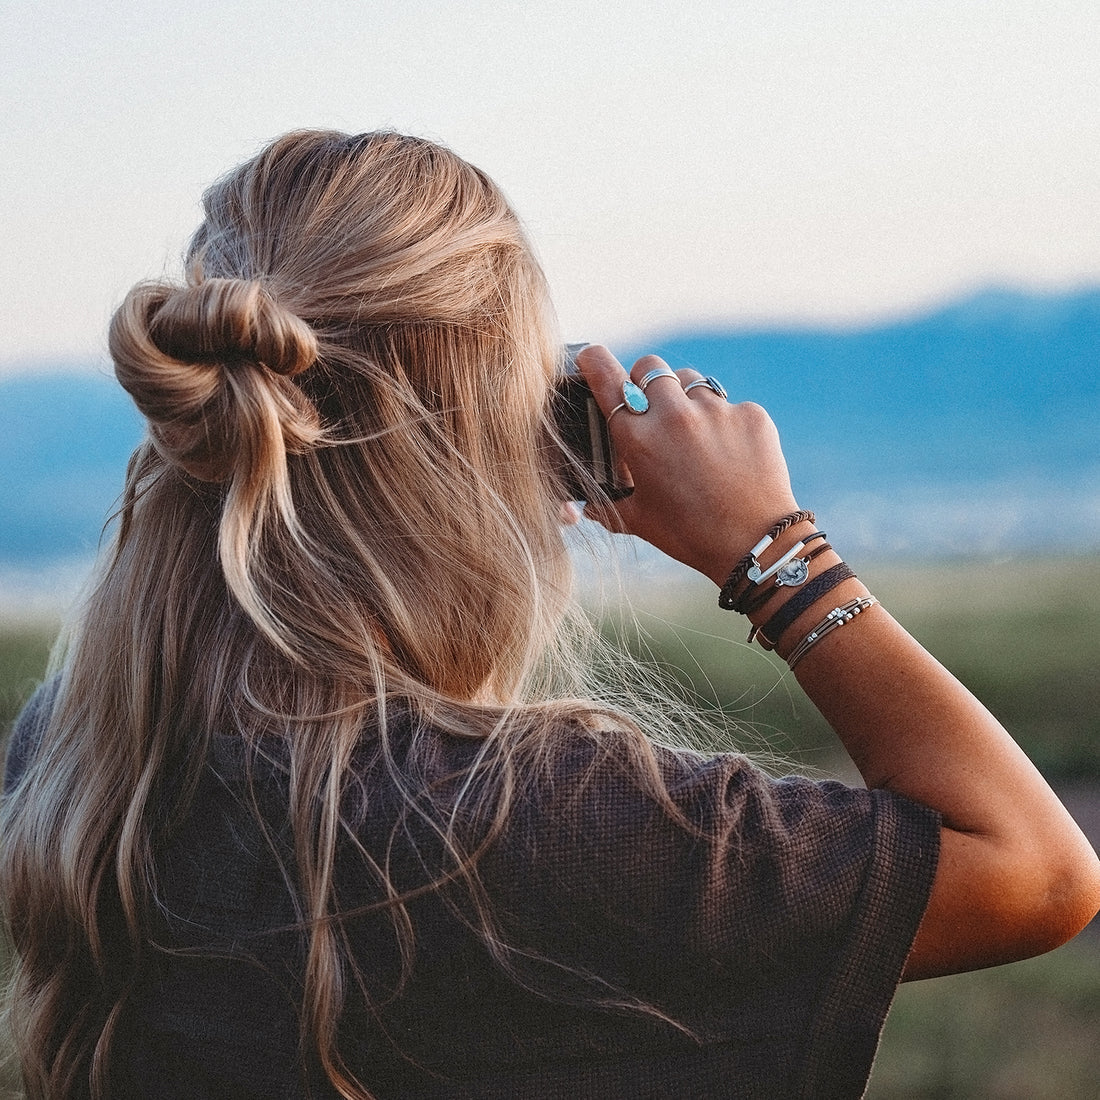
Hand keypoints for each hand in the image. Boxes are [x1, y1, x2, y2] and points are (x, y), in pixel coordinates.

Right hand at [576, 345, 799, 585]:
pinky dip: (724, 422)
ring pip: (690, 379)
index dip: (594, 360)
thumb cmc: (689, 535)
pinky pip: (729, 404)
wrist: (754, 544)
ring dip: (685, 397)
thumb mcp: (638, 520)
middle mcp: (673, 414)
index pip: (605, 375)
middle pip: (649, 367)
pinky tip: (728, 452)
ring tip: (693, 432)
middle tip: (651, 407)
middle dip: (645, 381)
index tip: (592, 359)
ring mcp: (715, 410)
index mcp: (637, 437)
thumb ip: (606, 505)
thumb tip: (584, 508)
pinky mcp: (750, 414)